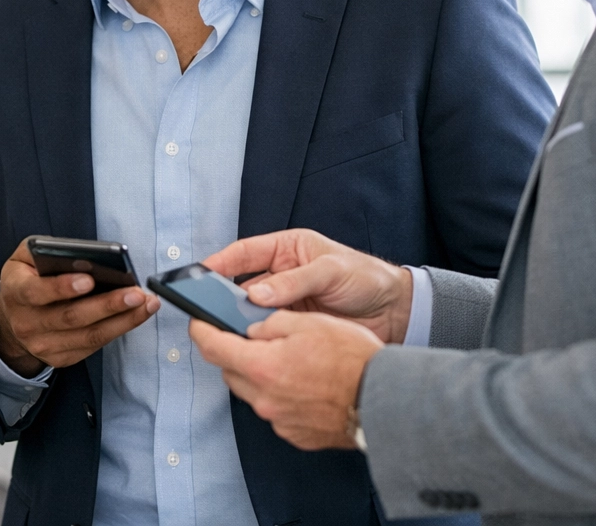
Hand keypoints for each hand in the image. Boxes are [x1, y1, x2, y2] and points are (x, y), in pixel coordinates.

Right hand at [0, 238, 159, 375]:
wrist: (12, 318)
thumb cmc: (26, 278)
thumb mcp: (25, 257)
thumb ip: (45, 250)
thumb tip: (81, 254)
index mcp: (16, 293)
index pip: (36, 292)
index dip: (62, 287)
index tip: (89, 279)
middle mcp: (27, 324)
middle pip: (71, 317)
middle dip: (107, 305)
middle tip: (135, 293)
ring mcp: (44, 345)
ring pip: (88, 336)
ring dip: (122, 320)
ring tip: (146, 304)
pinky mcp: (61, 358)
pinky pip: (94, 345)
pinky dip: (118, 330)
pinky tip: (136, 315)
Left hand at [189, 311, 382, 449]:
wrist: (384, 400)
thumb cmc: (353, 360)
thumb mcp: (309, 323)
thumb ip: (271, 323)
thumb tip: (251, 328)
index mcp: (262, 366)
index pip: (212, 347)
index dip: (200, 331)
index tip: (197, 322)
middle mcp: (264, 398)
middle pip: (231, 372)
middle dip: (235, 352)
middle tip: (253, 338)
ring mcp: (278, 420)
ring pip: (253, 392)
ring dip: (260, 374)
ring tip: (289, 360)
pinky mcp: (294, 434)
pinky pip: (275, 410)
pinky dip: (281, 395)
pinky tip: (304, 383)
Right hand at [202, 228, 413, 343]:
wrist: (396, 312)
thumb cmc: (366, 278)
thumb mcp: (331, 270)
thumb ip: (295, 281)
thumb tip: (257, 295)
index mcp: (287, 249)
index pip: (244, 253)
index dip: (219, 263)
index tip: (198, 275)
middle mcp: (281, 276)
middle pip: (241, 285)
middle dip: (223, 297)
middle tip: (207, 310)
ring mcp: (286, 303)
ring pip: (252, 312)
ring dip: (241, 321)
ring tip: (227, 330)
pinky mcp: (294, 327)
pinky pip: (268, 331)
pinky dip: (258, 338)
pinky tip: (251, 344)